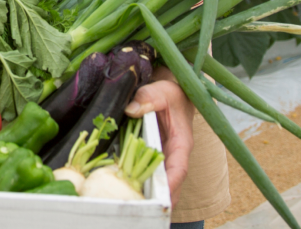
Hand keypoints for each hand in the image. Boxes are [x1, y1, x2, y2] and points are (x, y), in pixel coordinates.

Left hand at [124, 66, 194, 205]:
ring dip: (145, 192)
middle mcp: (172, 154)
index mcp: (180, 143)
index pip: (179, 168)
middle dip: (159, 197)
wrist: (168, 92)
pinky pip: (142, 170)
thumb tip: (131, 109)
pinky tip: (119, 186)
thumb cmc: (169, 93)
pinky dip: (134, 179)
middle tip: (143, 208)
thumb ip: (148, 99)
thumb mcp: (161, 91)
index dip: (171, 183)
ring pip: (155, 180)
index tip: (164, 196)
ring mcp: (160, 156)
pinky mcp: (148, 154)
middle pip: (168, 182)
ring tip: (131, 204)